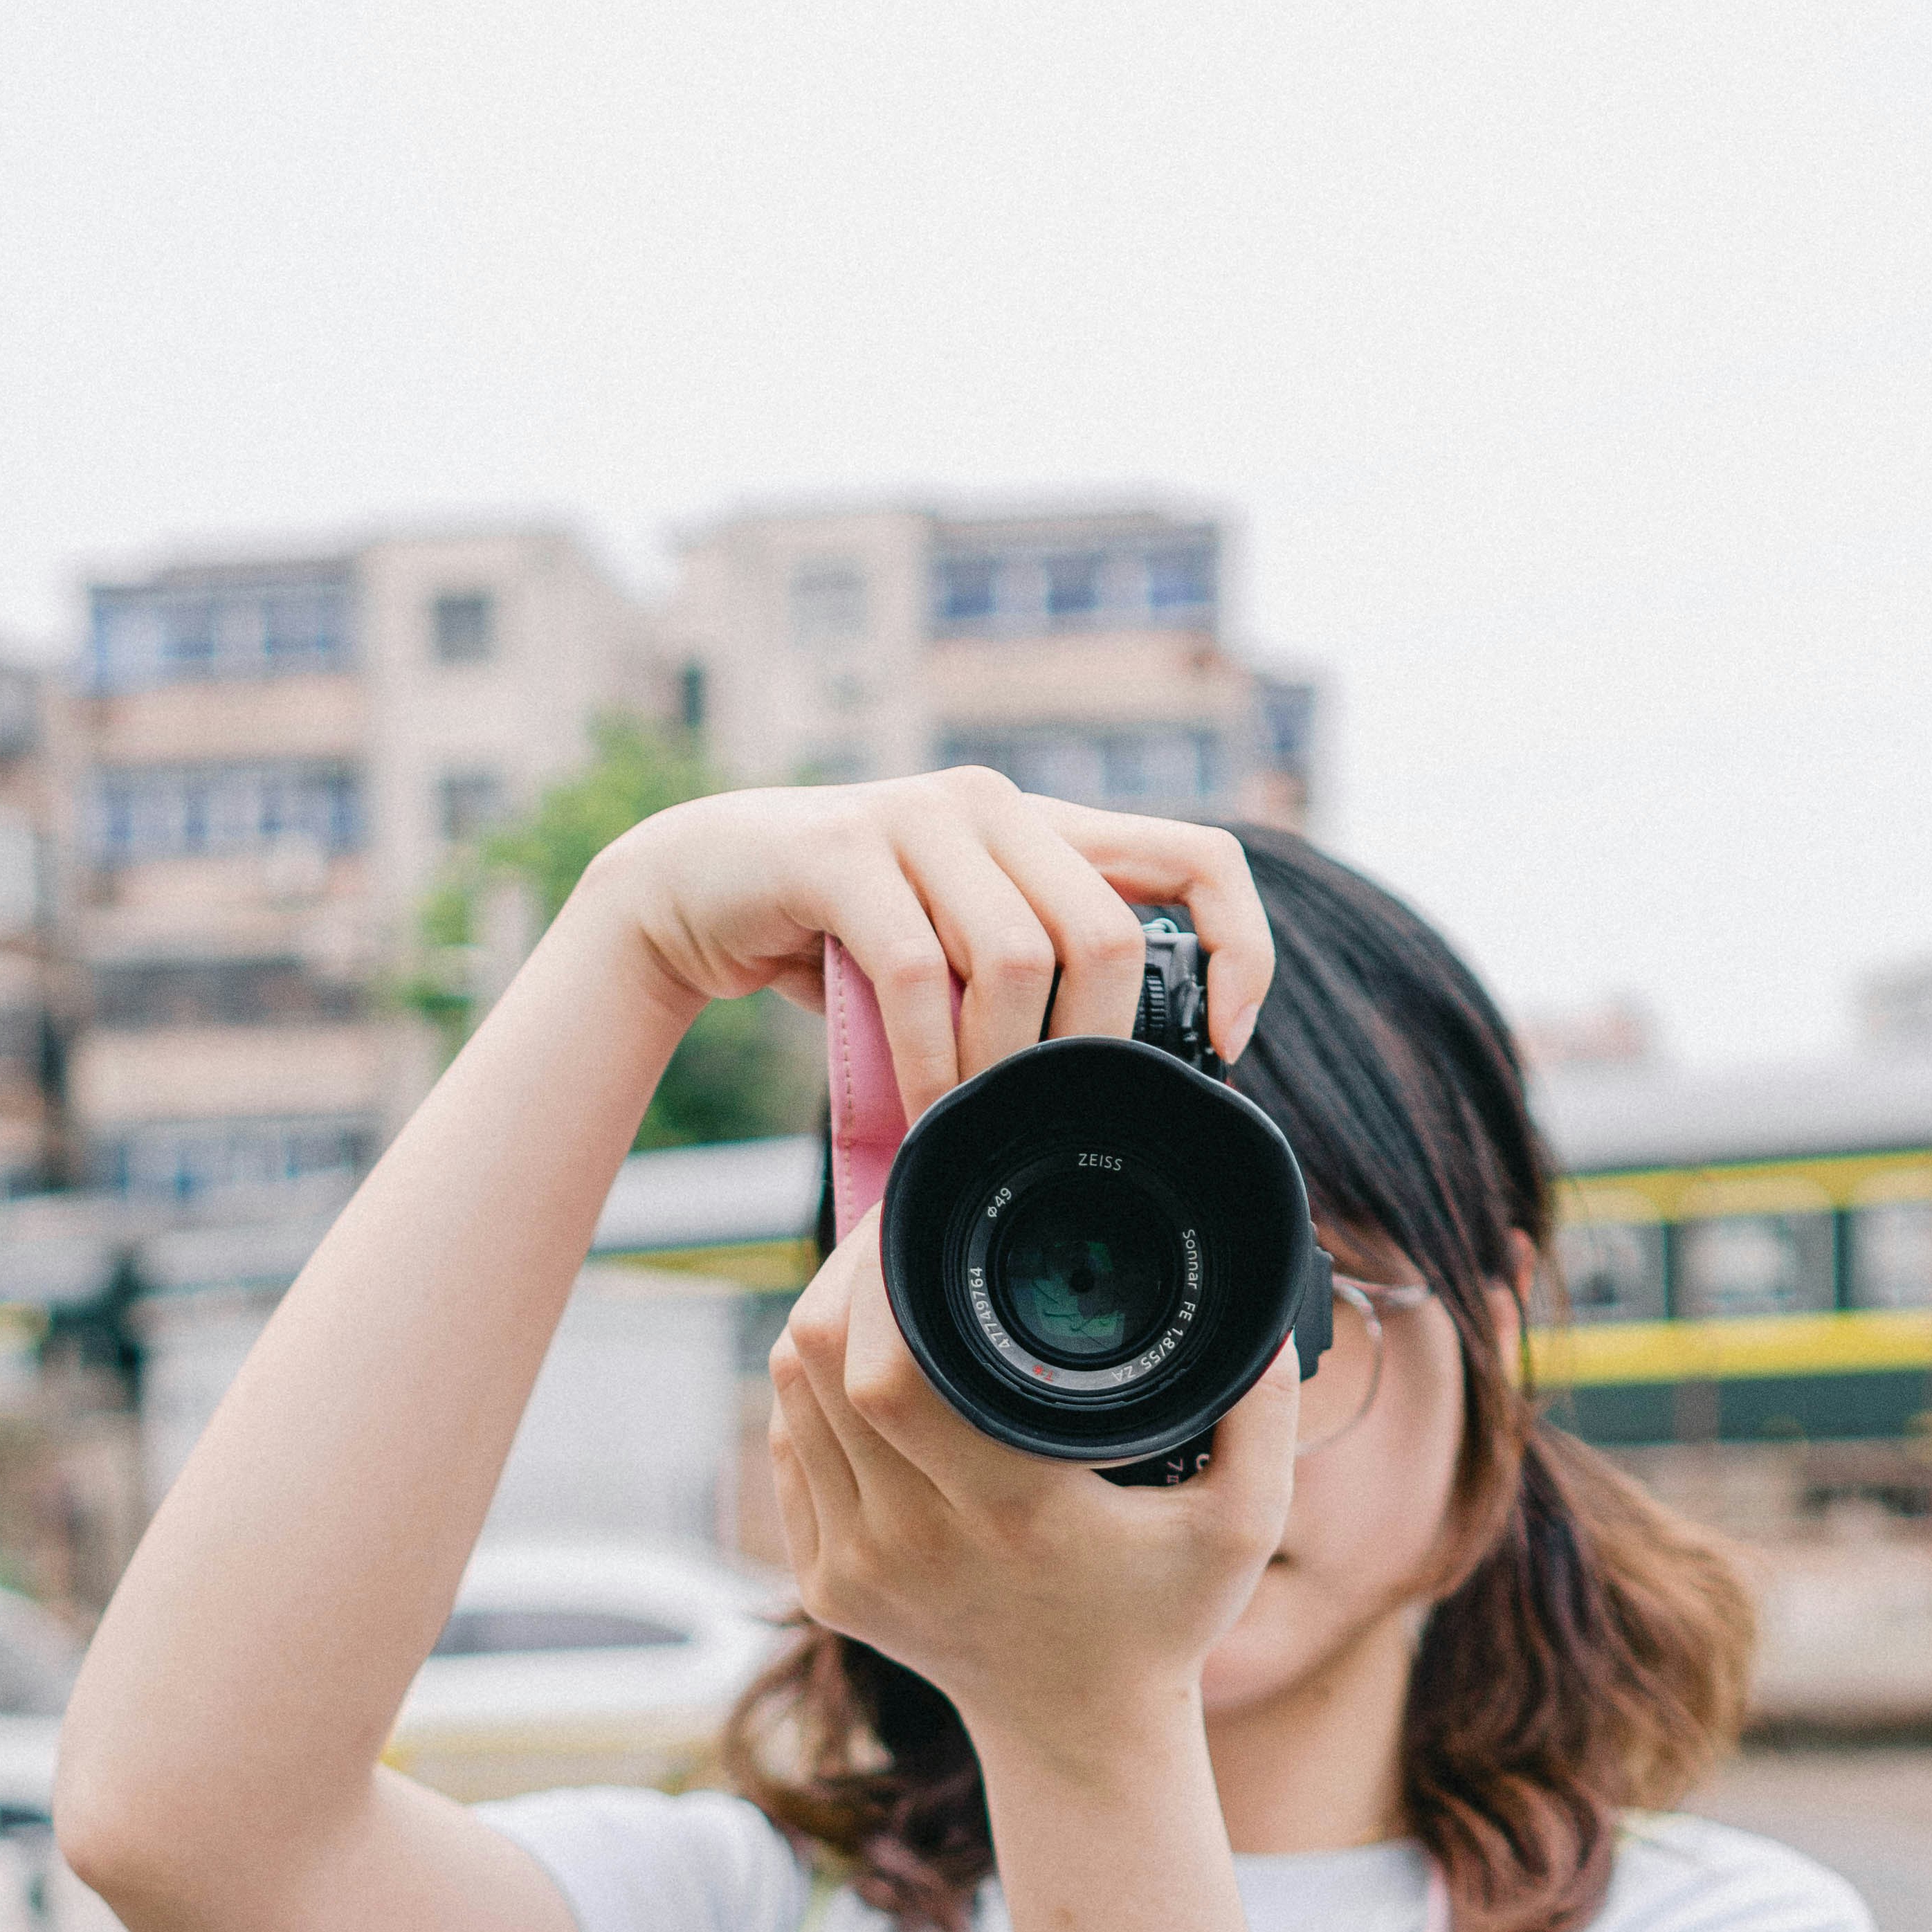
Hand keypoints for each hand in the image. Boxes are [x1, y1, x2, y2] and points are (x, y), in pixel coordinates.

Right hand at [581, 767, 1275, 1107]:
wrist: (691, 891)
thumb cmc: (838, 943)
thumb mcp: (958, 957)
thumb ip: (1033, 988)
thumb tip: (1123, 1098)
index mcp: (1046, 830)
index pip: (1200, 859)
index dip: (1240, 947)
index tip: (1225, 1043)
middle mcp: (994, 806)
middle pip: (1103, 935)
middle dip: (1085, 1051)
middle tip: (1046, 1123)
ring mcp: (918, 817)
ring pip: (1015, 955)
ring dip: (998, 1067)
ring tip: (970, 1125)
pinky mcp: (841, 850)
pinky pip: (917, 971)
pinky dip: (926, 1058)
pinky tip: (921, 1110)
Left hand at [768, 1223, 1298, 1778]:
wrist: (1078, 1734)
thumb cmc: (1163, 1620)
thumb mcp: (1246, 1525)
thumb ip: (1263, 1412)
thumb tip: (1267, 1313)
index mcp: (1010, 1512)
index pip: (887, 1370)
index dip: (879, 1274)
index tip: (919, 1220)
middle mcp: (913, 1540)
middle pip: (818, 1363)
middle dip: (843, 1276)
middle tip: (896, 1232)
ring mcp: (856, 1567)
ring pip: (789, 1397)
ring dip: (822, 1327)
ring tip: (881, 1287)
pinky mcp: (827, 1585)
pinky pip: (787, 1451)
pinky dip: (811, 1395)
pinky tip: (861, 1369)